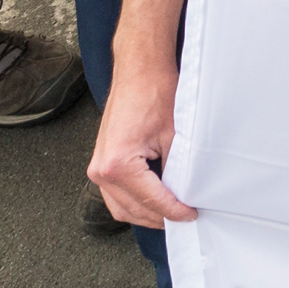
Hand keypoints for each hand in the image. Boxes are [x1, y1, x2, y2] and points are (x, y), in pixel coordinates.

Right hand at [88, 58, 194, 227]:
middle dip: (160, 217)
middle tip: (185, 216)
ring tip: (172, 212)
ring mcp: (97, 168)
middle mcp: (101, 170)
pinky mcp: (101, 163)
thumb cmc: (154, 93)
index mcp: (117, 164)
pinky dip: (135, 202)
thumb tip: (184, 195)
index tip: (191, 215)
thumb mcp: (174, 137)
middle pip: (133, 210)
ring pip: (122, 208)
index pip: (151, 201)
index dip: (174, 212)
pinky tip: (155, 200)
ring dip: (146, 213)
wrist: (139, 70)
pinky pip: (115, 195)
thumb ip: (176, 171)